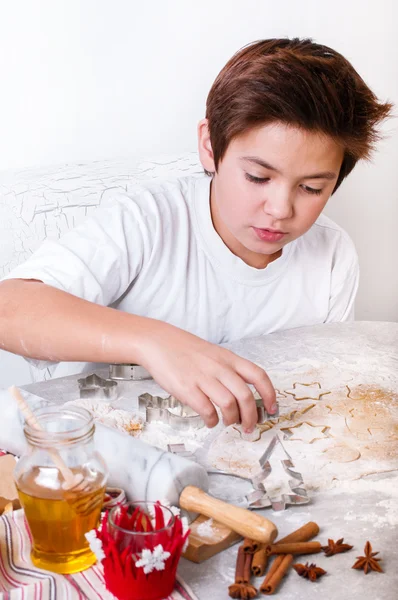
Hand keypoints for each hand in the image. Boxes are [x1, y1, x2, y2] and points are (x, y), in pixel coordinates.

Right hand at [136, 320, 276, 430]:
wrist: (158, 342)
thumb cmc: (186, 350)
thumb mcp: (214, 354)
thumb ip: (229, 370)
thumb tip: (244, 395)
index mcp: (229, 358)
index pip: (258, 375)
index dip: (269, 394)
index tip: (272, 409)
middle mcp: (219, 368)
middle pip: (246, 396)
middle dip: (251, 417)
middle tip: (248, 427)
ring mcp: (203, 378)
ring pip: (229, 405)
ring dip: (232, 419)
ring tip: (228, 423)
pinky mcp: (187, 388)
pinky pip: (206, 410)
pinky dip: (212, 420)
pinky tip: (210, 421)